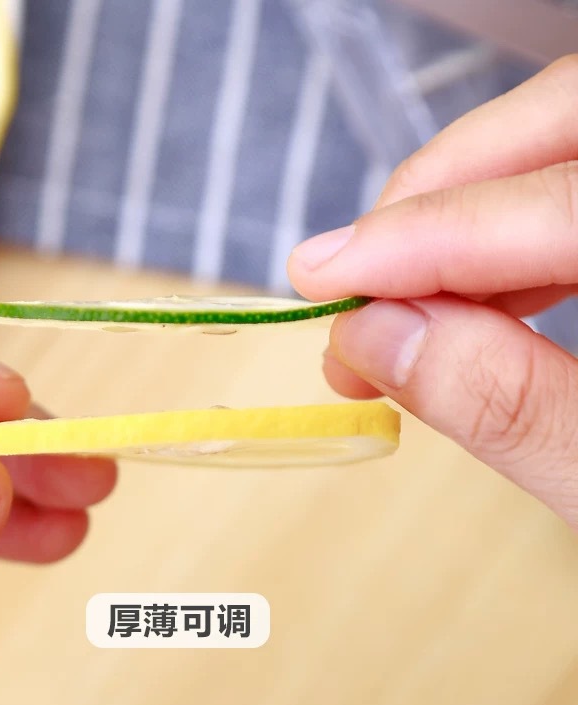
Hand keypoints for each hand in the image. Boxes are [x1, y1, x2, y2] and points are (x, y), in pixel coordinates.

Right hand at [288, 56, 577, 527]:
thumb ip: (511, 408)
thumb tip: (377, 343)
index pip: (568, 206)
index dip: (425, 238)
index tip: (323, 277)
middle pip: (569, 124)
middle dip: (435, 201)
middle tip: (354, 285)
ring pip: (566, 151)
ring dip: (457, 223)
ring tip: (395, 308)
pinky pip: (575, 197)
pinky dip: (502, 241)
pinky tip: (467, 299)